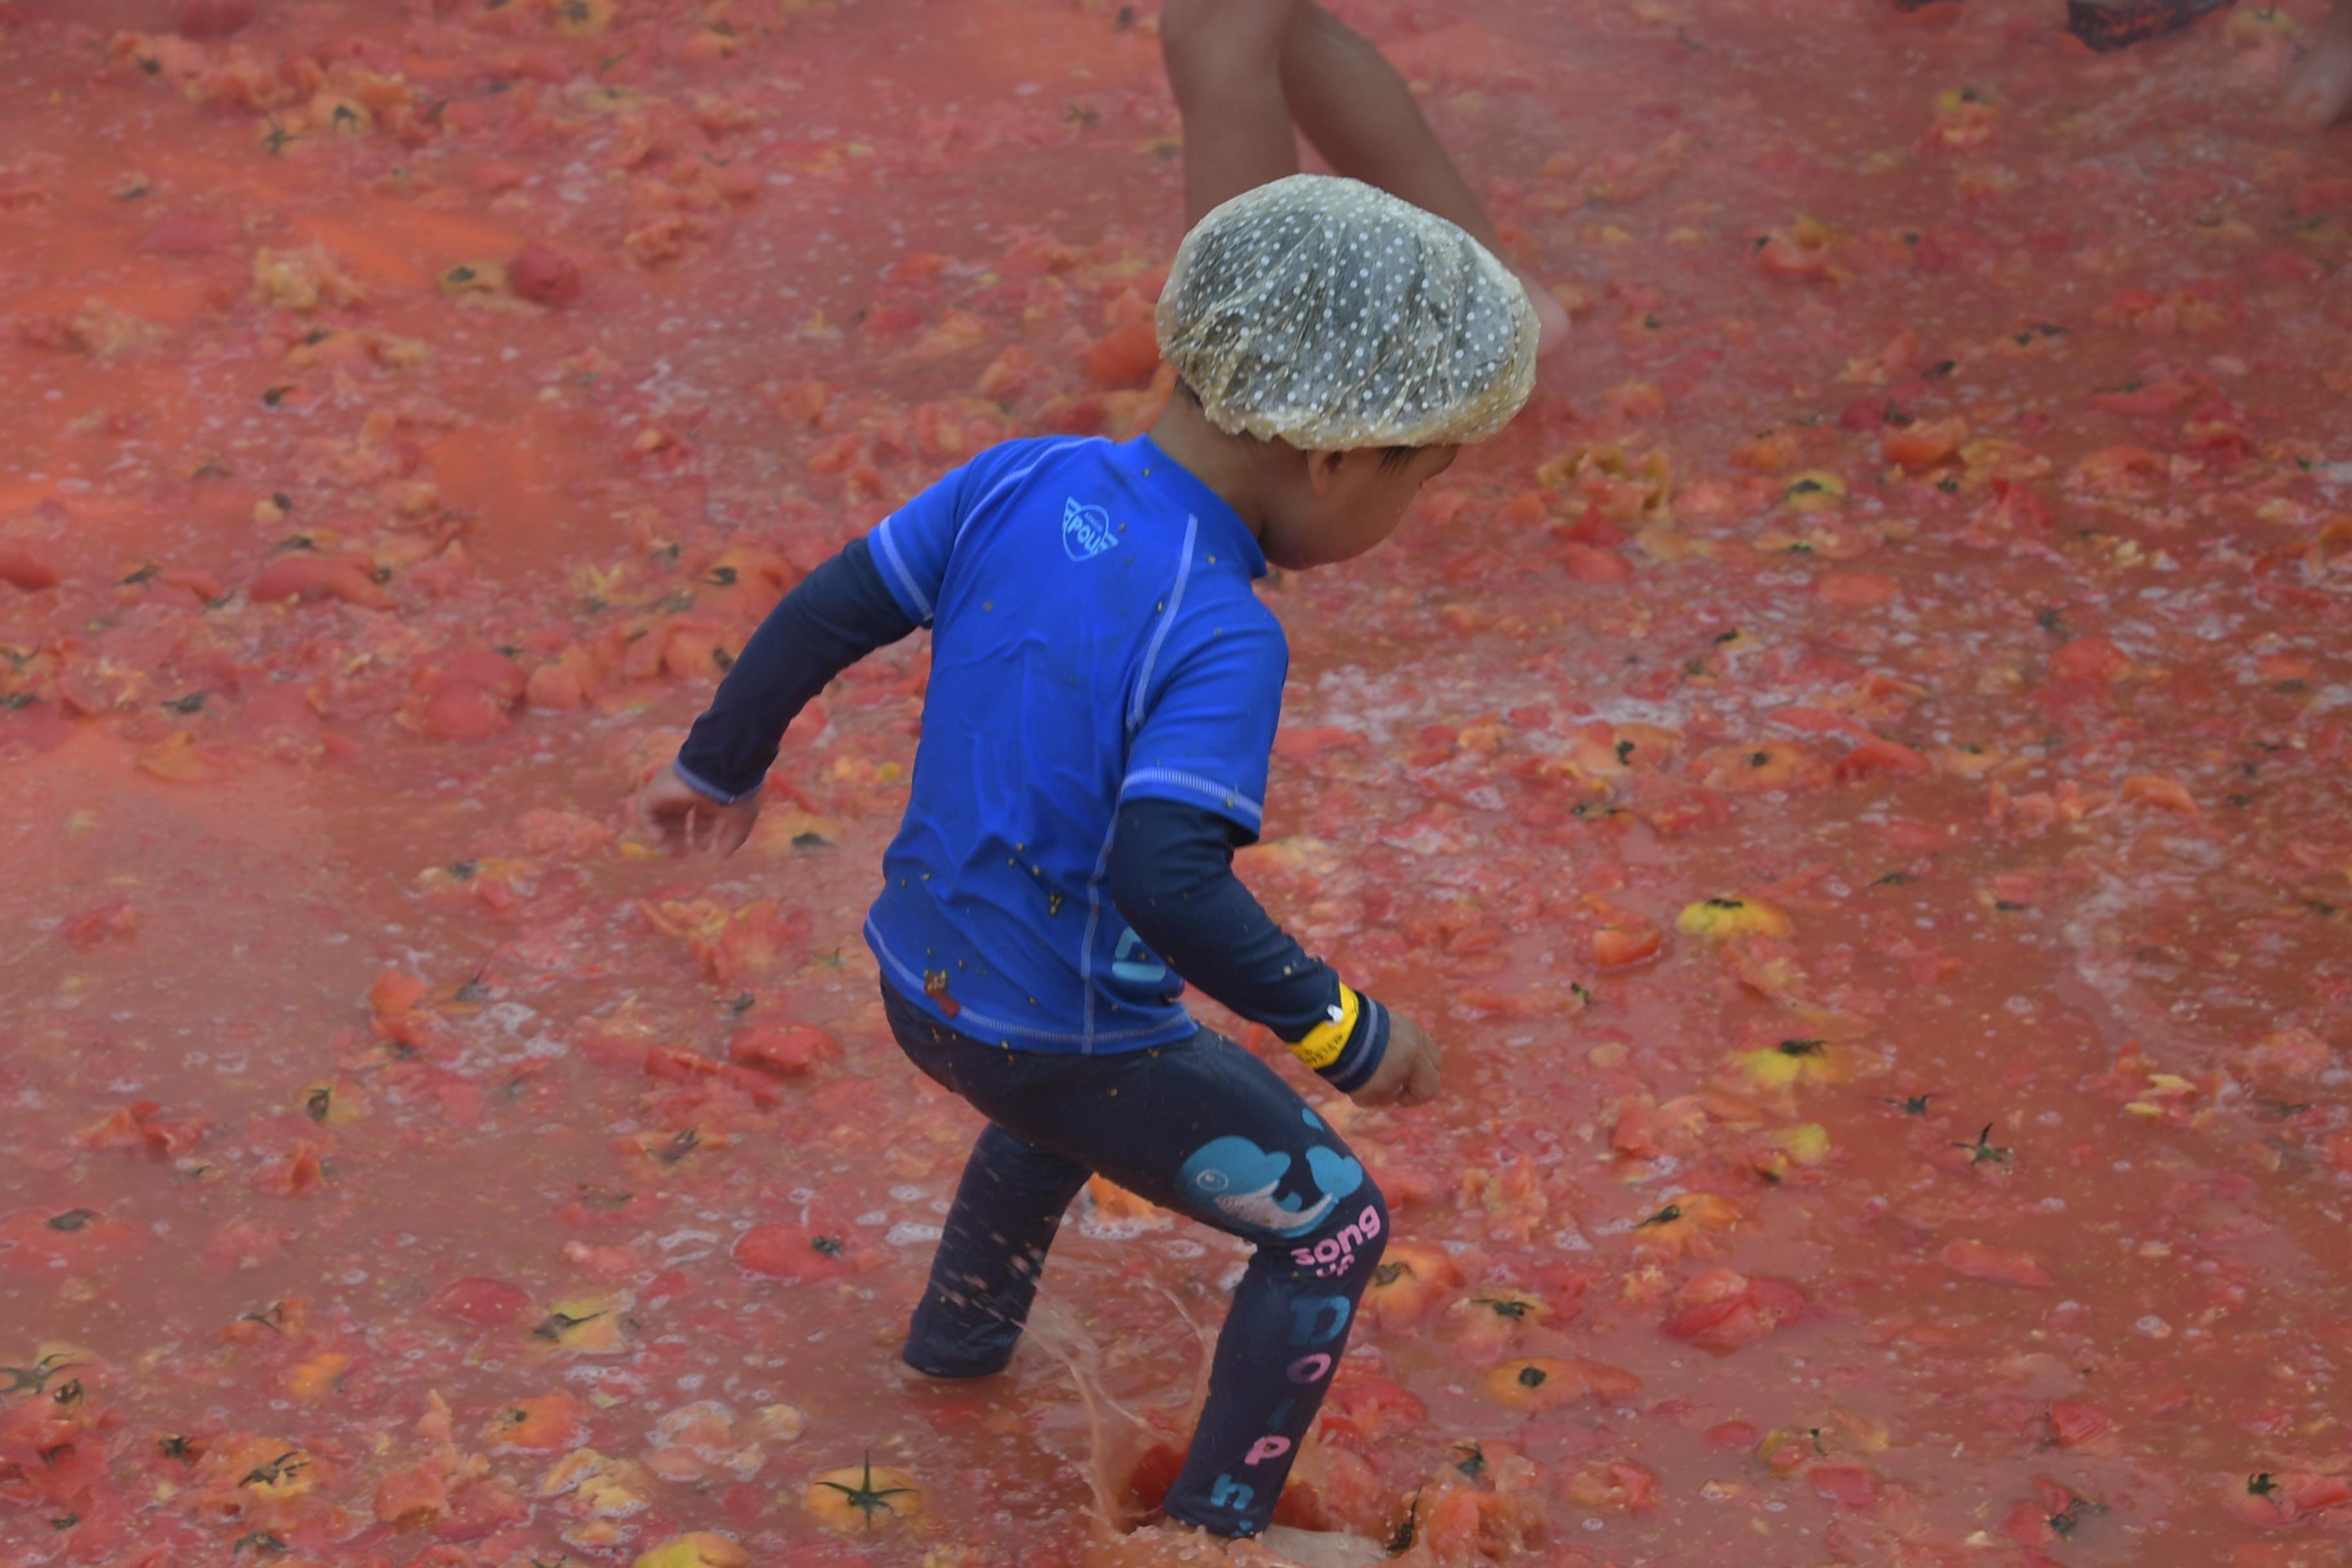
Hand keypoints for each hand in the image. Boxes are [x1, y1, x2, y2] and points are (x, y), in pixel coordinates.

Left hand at [636, 761, 760, 856]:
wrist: (721, 769)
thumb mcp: (741, 818)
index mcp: (709, 794)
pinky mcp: (657, 789)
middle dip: (679, 837)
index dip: (701, 834)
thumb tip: (724, 855)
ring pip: (661, 815)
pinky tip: (661, 838)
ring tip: (670, 851)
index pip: (701, 815)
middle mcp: (689, 791)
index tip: (703, 849)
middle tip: (682, 854)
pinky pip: (646, 810)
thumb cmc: (734, 793)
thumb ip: (733, 837)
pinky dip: (650, 826)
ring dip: (664, 836)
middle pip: (678, 817)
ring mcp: (671, 790)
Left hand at [1348, 1010, 1440, 1108]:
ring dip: (1410, 1058)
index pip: (1431, 1087)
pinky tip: (1377, 1049)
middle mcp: (1416, 1038)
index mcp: (1415, 1059)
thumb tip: (1392, 1093)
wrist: (1332, 1030)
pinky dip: (1398, 1044)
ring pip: (1421, 1045)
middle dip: (1419, 1075)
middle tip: (1397, 1080)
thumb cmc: (1352, 1066)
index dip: (1414, 1099)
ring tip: (1387, 1064)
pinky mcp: (1391, 1013)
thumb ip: (1387, 1098)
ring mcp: (1405, 1023)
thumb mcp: (1369, 1095)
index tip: (1395, 1098)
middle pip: (1434, 1062)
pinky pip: (1405, 1033)